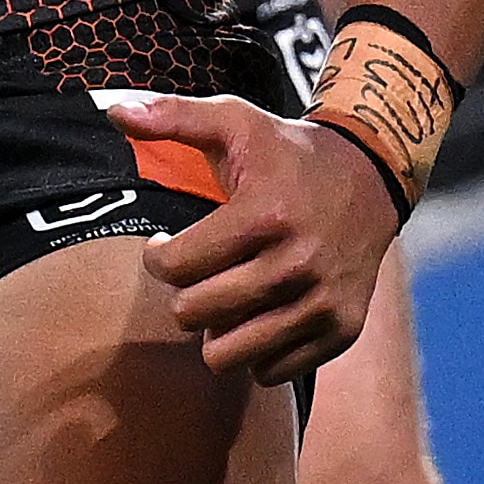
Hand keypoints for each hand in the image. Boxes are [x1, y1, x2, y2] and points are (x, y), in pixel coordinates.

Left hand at [107, 92, 402, 385]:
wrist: (371, 177)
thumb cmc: (287, 151)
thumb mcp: (233, 120)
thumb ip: (170, 116)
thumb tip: (111, 111)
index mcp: (264, 214)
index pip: (176, 267)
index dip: (157, 258)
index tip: (165, 247)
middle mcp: (297, 264)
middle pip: (195, 313)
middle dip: (182, 293)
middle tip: (196, 272)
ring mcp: (323, 302)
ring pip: (228, 355)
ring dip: (214, 330)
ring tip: (222, 297)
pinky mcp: (342, 330)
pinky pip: (271, 372)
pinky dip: (255, 351)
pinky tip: (257, 315)